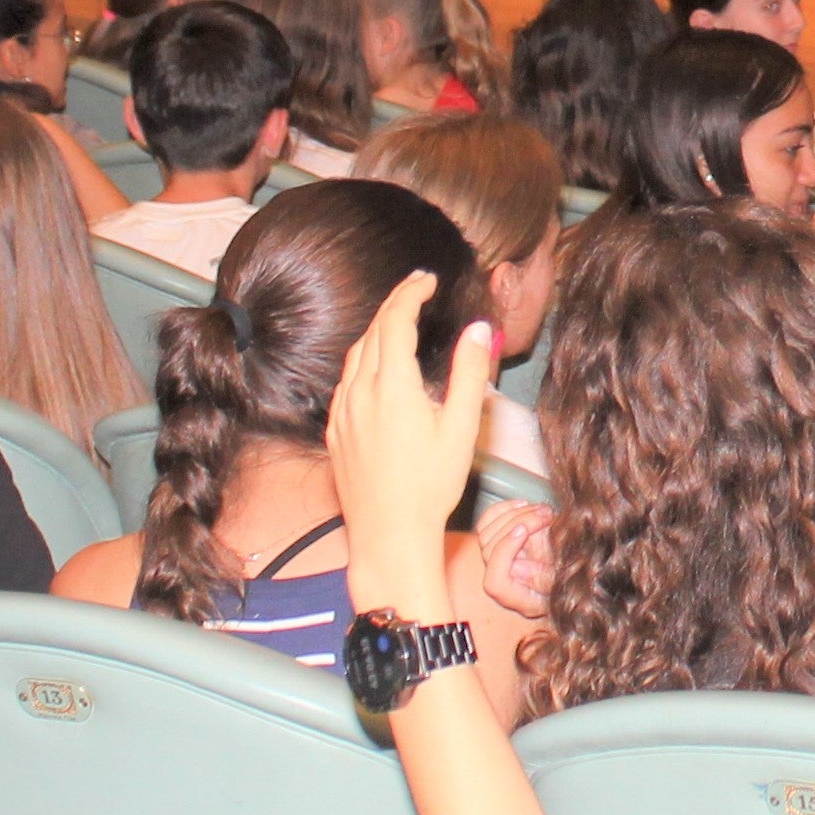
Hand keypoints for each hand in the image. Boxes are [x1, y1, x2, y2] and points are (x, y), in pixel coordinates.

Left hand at [326, 272, 489, 613]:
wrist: (388, 536)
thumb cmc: (430, 486)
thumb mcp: (462, 428)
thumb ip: (469, 373)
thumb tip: (478, 330)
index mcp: (392, 387)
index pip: (395, 321)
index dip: (410, 293)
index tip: (426, 279)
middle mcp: (360, 393)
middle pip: (372, 332)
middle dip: (394, 304)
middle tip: (416, 290)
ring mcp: (342, 413)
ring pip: (354, 356)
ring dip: (376, 331)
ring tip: (397, 322)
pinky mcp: (335, 433)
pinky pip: (345, 382)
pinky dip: (362, 360)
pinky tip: (375, 370)